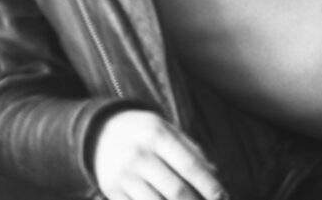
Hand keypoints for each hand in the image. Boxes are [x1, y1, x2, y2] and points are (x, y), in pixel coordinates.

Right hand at [93, 110, 226, 199]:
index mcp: (157, 136)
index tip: (223, 198)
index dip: (209, 186)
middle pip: (176, 191)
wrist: (99, 132)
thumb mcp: (167, 129)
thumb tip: (215, 175)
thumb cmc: (144, 132)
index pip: (190, 166)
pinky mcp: (112, 192)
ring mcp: (123, 176)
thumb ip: (192, 150)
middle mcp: (139, 156)